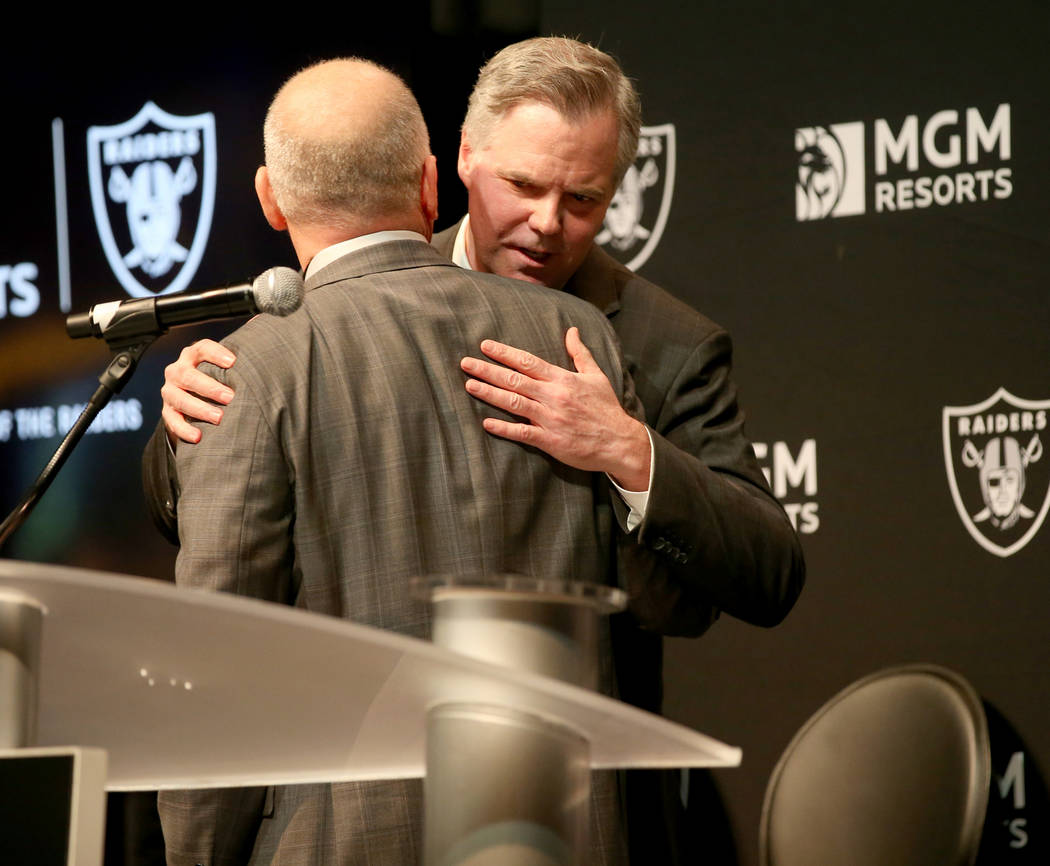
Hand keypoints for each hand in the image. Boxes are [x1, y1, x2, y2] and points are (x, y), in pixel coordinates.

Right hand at [160, 340, 236, 444]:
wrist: (197, 402)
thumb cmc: (218, 379)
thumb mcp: (227, 365)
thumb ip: (243, 347)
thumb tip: (263, 318)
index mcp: (193, 356)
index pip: (201, 348)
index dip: (215, 353)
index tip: (234, 362)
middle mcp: (178, 371)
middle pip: (187, 375)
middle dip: (209, 387)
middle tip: (231, 397)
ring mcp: (170, 392)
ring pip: (179, 398)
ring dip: (199, 408)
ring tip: (220, 418)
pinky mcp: (168, 412)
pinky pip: (172, 421)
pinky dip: (184, 429)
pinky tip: (199, 437)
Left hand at [460, 327, 650, 489]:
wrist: (620, 442)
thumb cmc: (607, 409)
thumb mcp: (597, 376)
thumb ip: (580, 353)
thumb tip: (572, 330)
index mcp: (563, 380)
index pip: (528, 362)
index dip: (505, 353)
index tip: (485, 346)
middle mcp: (554, 396)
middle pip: (515, 380)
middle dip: (488, 370)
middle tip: (465, 363)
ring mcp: (551, 419)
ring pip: (514, 403)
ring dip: (490, 394)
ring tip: (469, 385)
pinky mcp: (550, 441)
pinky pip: (523, 433)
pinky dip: (504, 428)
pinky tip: (487, 423)